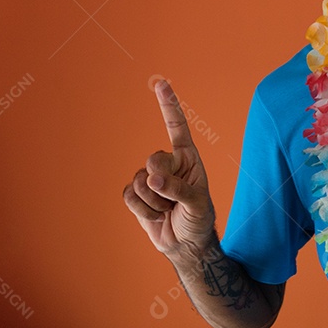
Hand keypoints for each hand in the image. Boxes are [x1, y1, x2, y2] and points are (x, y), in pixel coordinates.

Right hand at [123, 79, 214, 257]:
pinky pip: (129, 196)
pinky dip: (143, 210)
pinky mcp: (136, 194)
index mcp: (188, 158)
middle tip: (174, 199)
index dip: (168, 105)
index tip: (161, 83)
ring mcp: (150, 178)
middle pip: (153, 160)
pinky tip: (156, 216)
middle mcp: (168, 163)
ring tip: (168, 210)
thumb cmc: (198, 219)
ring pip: (140, 181)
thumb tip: (152, 178)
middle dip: (162, 182)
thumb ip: (178, 188)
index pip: (177, 127)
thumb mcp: (197, 203)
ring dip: (155, 202)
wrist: (185, 244)